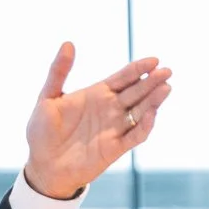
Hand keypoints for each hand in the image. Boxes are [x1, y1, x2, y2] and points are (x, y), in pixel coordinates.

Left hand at [21, 43, 170, 199]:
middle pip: (137, 91)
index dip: (138, 68)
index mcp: (97, 94)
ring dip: (154, 100)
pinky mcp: (115, 148)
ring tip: (166, 87)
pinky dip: (144, 126)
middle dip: (152, 81)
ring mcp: (114, 128)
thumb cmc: (41, 131)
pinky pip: (135, 135)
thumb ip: (59, 71)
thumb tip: (68, 43)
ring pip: (141, 111)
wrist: (42, 165)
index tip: (154, 60)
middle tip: (167, 71)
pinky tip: (151, 114)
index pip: (124, 77)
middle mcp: (110, 109)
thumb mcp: (47, 97)